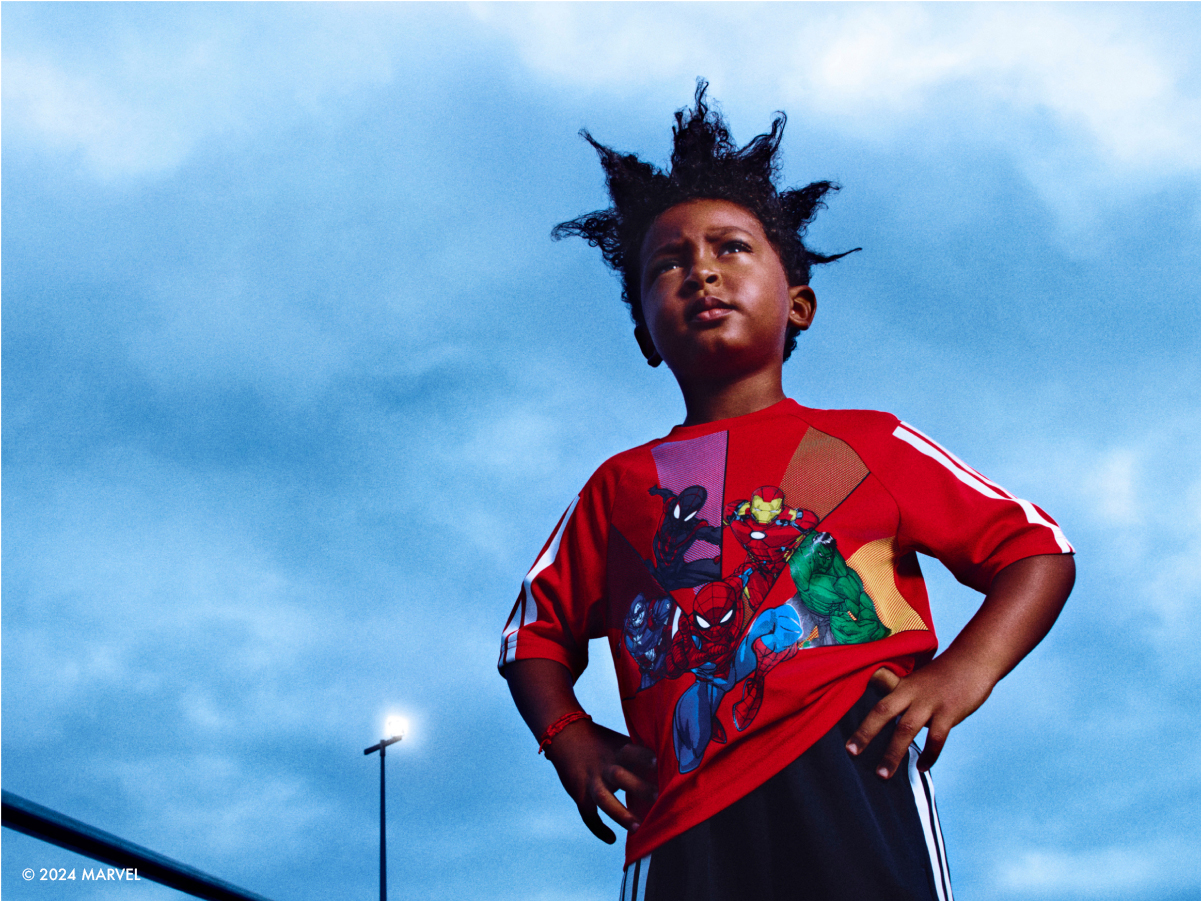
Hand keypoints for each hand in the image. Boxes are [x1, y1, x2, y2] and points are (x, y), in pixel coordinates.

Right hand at [546, 720, 657, 842]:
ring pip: (603, 798)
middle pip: (619, 776)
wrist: (565, 735)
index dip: (644, 757)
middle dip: (638, 787)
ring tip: (638, 828)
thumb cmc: (602, 741)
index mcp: (618, 751)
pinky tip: (612, 839)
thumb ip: (640, 752)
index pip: (632, 752)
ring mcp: (590, 780)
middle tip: (658, 796)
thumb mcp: (620, 741)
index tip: (659, 763)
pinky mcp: (579, 793)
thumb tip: (671, 763)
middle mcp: (604, 766)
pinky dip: (598, 829)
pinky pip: (588, 815)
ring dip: (620, 813)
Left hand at [846, 660, 994, 778]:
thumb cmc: (945, 672)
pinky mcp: (949, 712)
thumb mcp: (919, 678)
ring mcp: (930, 702)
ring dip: (893, 754)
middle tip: (851, 751)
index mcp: (903, 684)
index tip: (846, 709)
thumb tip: (887, 704)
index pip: (874, 692)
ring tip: (882, 774)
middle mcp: (912, 692)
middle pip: (882, 712)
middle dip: (865, 733)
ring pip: (906, 730)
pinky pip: (936, 738)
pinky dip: (929, 755)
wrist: (974, 659)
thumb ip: (902, 691)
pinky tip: (922, 767)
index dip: (859, 701)